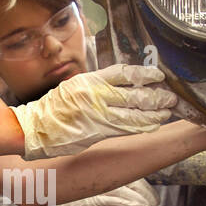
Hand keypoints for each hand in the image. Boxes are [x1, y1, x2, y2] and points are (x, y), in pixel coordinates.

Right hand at [10, 64, 176, 158]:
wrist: (35, 129)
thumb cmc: (54, 109)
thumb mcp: (74, 87)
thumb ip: (98, 86)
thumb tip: (124, 86)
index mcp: (90, 81)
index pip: (124, 72)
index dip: (144, 73)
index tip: (158, 75)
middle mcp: (96, 96)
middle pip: (134, 94)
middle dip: (156, 96)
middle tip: (170, 97)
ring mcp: (98, 115)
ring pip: (134, 114)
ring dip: (154, 113)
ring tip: (167, 112)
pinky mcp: (98, 132)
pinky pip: (126, 129)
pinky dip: (142, 126)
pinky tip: (153, 124)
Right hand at [44, 179, 158, 205]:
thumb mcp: (106, 202)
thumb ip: (120, 201)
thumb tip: (140, 205)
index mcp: (104, 176)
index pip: (130, 176)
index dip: (145, 187)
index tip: (154, 199)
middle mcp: (100, 179)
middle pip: (130, 182)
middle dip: (146, 195)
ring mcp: (96, 189)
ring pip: (123, 191)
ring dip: (139, 200)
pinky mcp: (91, 202)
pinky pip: (110, 201)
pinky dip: (124, 204)